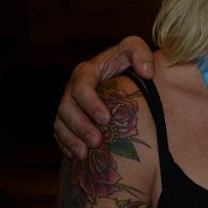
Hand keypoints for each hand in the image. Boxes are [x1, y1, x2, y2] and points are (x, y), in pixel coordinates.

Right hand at [53, 35, 154, 158]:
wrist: (121, 75)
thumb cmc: (128, 61)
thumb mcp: (134, 49)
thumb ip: (140, 53)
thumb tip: (147, 73)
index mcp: (86, 71)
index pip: (81, 86)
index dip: (91, 103)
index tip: (107, 118)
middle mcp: (72, 88)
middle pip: (67, 108)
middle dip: (80, 126)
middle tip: (96, 142)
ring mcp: (68, 105)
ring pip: (60, 123)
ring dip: (71, 139)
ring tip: (84, 154)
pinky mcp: (68, 120)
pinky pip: (60, 134)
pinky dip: (65, 145)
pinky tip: (76, 158)